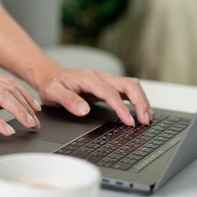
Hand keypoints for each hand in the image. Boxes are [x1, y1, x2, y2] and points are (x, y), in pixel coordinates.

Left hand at [35, 67, 152, 125]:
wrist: (50, 75)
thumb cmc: (52, 84)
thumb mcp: (53, 93)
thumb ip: (68, 100)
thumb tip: (83, 110)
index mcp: (88, 78)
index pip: (110, 92)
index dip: (121, 107)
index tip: (129, 121)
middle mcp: (100, 77)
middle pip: (128, 85)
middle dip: (140, 102)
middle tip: (145, 121)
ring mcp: (106, 80)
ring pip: (131, 86)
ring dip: (142, 101)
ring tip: (146, 118)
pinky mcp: (108, 85)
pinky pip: (128, 90)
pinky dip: (138, 100)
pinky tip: (141, 112)